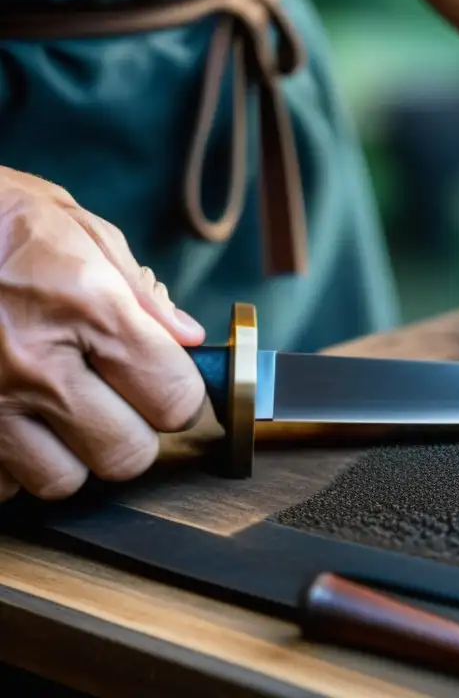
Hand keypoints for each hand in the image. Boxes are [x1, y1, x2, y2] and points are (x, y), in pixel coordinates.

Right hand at [0, 167, 206, 502]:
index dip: (181, 395)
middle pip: (126, 456)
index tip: (166, 383)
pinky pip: (0, 483)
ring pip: (62, 481)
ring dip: (69, 454)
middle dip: (131, 432)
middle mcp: (37, 366)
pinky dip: (11, 463)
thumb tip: (187, 338)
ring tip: (55, 410)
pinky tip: (11, 418)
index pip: (175, 400)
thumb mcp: (75, 227)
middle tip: (114, 400)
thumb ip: (137, 290)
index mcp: (87, 310)